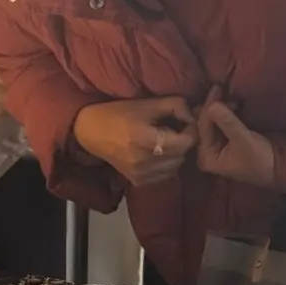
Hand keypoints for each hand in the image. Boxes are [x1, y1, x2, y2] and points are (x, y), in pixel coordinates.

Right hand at [72, 97, 195, 187]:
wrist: (90, 131)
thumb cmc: (118, 113)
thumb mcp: (146, 103)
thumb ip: (175, 105)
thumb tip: (195, 115)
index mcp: (144, 138)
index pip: (186, 142)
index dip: (191, 130)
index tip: (184, 121)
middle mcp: (143, 160)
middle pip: (183, 154)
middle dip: (183, 141)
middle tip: (174, 129)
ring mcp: (140, 173)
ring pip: (176, 166)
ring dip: (176, 154)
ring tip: (164, 141)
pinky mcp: (137, 181)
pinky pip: (165, 175)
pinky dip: (166, 165)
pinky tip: (155, 153)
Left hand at [196, 86, 274, 187]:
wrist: (281, 167)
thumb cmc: (263, 159)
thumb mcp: (245, 141)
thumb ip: (229, 123)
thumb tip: (213, 105)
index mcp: (206, 157)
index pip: (203, 127)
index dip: (208, 107)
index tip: (216, 89)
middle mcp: (206, 152)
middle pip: (203, 123)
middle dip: (211, 106)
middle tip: (219, 89)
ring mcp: (214, 146)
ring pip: (210, 121)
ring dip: (217, 107)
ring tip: (227, 95)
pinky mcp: (224, 139)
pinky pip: (218, 122)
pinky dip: (223, 111)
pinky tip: (231, 103)